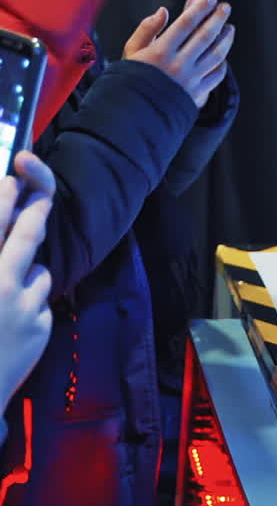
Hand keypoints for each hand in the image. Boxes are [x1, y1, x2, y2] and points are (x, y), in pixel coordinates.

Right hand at [0, 151, 54, 408]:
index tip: (12, 178)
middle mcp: (0, 284)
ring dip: (25, 273)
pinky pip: (40, 302)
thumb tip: (0, 238)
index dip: (4, 197)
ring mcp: (25, 307)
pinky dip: (29, 305)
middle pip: (29, 234)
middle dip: (36, 206)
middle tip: (35, 190)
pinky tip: (8, 326)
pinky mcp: (42, 327)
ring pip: (38, 271)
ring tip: (2, 298)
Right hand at [123, 0, 234, 108]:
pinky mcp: (198, 92)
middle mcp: (178, 65)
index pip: (186, 24)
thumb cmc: (132, 77)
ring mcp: (191, 79)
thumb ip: (147, 28)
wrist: (134, 112)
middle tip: (225, 7)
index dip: (200, 8)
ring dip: (226, 38)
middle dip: (218, 18)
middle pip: (205, 36)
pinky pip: (217, 74)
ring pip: (216, 54)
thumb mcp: (131, 51)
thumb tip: (164, 11)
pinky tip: (223, 53)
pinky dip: (223, 62)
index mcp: (160, 52)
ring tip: (229, 27)